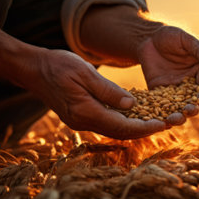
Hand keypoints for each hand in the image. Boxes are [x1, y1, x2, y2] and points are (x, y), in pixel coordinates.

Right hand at [22, 48, 165, 138]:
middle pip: (120, 133)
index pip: (122, 127)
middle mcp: (83, 122)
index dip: (144, 128)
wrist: (33, 69)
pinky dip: (122, 122)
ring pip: (114, 130)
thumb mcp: (85, 73)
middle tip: (165, 124)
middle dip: (143, 130)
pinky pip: (106, 123)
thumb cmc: (58, 66)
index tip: (162, 125)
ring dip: (134, 128)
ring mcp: (80, 122)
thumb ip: (108, 91)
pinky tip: (134, 115)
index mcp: (86, 112)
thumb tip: (132, 106)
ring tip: (155, 121)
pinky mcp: (80, 117)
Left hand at [138, 26, 198, 124]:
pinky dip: (165, 115)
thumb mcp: (185, 39)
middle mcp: (192, 83)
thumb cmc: (169, 36)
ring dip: (183, 114)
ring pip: (183, 106)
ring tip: (181, 116)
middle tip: (196, 105)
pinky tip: (164, 121)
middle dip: (198, 102)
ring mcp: (177, 91)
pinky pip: (164, 107)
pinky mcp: (161, 95)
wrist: (146, 39)